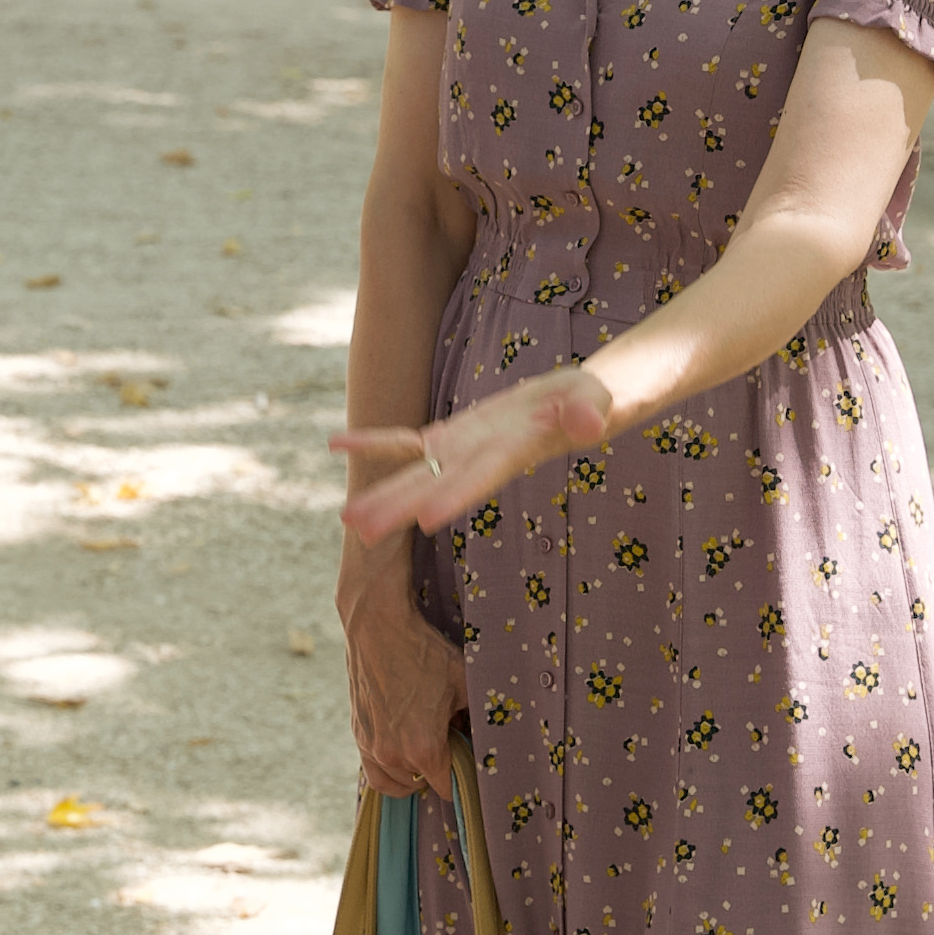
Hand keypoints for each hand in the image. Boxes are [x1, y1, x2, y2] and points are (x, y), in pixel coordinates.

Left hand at [329, 369, 618, 542]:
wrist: (579, 404)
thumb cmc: (595, 400)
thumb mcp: (597, 400)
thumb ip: (589, 411)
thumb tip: (589, 421)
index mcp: (513, 454)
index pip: (480, 479)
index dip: (455, 496)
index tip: (425, 520)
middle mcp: (481, 461)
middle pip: (435, 487)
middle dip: (400, 509)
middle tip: (361, 534)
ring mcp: (463, 451)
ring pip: (415, 473)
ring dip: (382, 494)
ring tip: (345, 518)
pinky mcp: (454, 436)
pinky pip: (406, 441)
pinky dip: (373, 442)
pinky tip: (336, 444)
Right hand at [337, 543, 467, 799]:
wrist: (377, 625)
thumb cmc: (423, 651)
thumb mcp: (464, 681)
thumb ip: (478, 716)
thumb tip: (491, 736)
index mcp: (424, 747)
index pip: (448, 788)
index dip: (463, 780)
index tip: (471, 768)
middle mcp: (393, 754)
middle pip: (424, 785)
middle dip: (441, 771)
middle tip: (453, 746)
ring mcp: (371, 747)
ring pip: (397, 785)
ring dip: (414, 777)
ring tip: (428, 754)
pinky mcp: (358, 735)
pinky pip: (374, 774)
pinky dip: (390, 773)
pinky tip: (403, 757)